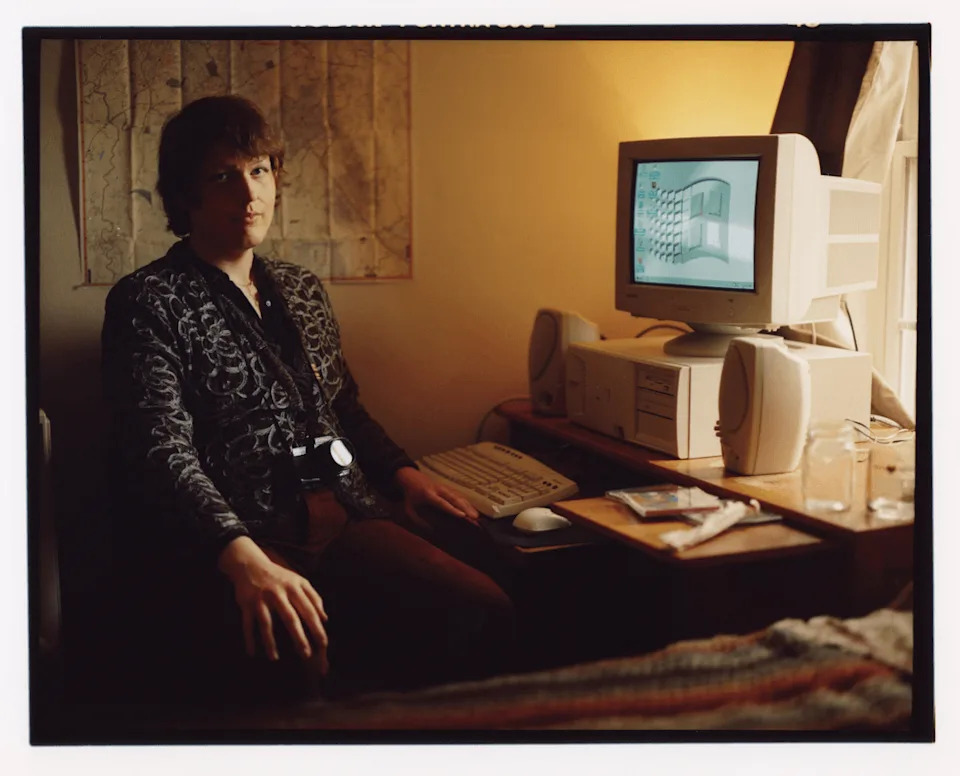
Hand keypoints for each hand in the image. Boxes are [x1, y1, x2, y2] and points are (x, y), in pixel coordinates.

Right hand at [217, 536, 328, 670]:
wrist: (251, 565)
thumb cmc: (279, 577)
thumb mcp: (299, 581)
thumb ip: (314, 597)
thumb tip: (324, 618)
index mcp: (294, 587)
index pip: (309, 610)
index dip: (317, 627)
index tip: (323, 643)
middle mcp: (278, 593)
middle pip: (290, 618)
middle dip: (298, 637)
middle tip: (305, 654)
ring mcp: (261, 599)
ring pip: (266, 624)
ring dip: (270, 642)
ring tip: (275, 658)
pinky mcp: (246, 604)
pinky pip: (247, 624)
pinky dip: (249, 639)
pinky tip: (252, 652)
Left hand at [394, 466, 479, 523]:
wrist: (411, 478)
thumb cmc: (410, 497)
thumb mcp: (409, 510)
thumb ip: (420, 522)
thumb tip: (433, 531)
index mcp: (428, 495)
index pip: (442, 503)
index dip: (452, 510)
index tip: (462, 516)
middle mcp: (438, 490)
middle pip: (454, 498)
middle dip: (465, 508)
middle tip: (474, 518)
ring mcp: (444, 488)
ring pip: (458, 496)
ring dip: (468, 506)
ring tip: (476, 516)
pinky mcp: (447, 488)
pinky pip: (458, 495)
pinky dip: (466, 503)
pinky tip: (472, 510)